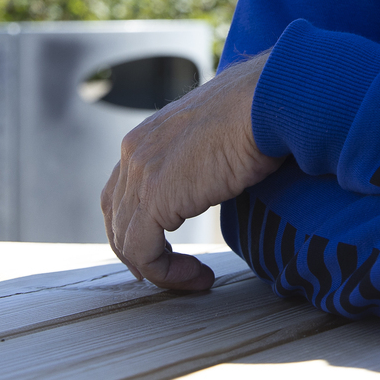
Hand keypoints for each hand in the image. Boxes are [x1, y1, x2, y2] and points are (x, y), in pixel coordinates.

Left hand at [101, 51, 282, 290]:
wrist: (264, 102)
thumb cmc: (257, 115)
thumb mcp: (216, 137)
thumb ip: (199, 159)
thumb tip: (214, 177)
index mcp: (144, 136)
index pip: (120, 192)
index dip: (136, 227)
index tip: (167, 250)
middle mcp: (133, 152)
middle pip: (115, 217)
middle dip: (139, 251)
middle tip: (172, 272)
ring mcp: (140, 174)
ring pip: (127, 241)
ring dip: (159, 269)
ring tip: (194, 278)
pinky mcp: (154, 198)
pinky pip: (144, 252)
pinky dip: (167, 273)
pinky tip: (199, 276)